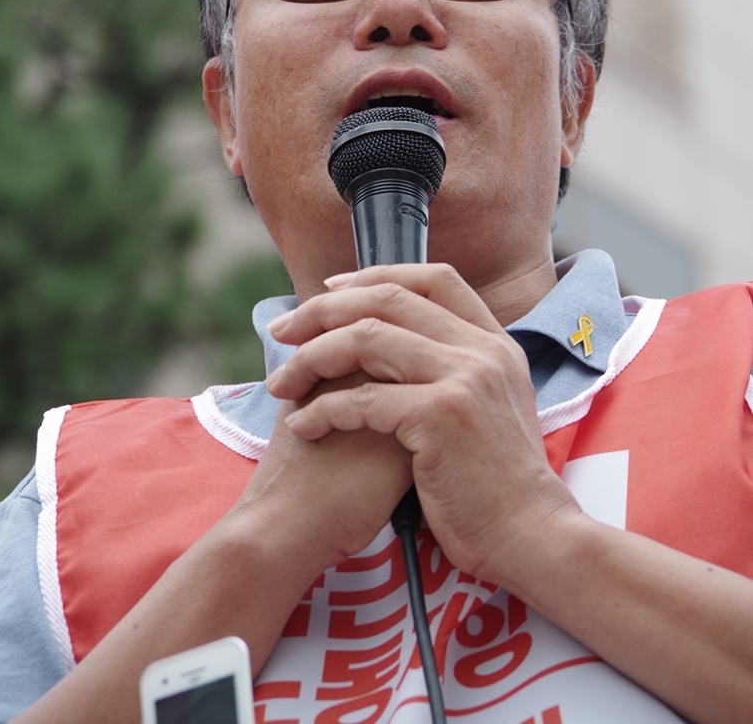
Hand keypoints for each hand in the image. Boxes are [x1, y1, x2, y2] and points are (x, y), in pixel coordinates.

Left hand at [267, 264, 579, 584]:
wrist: (532, 536)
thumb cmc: (498, 484)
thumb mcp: (494, 406)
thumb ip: (459, 368)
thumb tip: (402, 344)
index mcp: (495, 342)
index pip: (434, 279)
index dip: (376, 276)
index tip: (331, 290)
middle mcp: (482, 349)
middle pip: (388, 299)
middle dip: (324, 310)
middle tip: (283, 330)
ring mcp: (464, 377)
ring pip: (367, 339)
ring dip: (312, 359)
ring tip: (282, 384)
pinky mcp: (441, 415)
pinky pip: (364, 398)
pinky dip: (323, 411)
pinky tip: (304, 426)